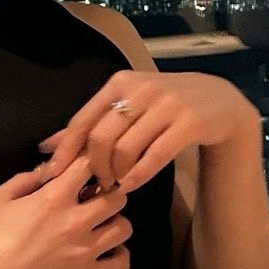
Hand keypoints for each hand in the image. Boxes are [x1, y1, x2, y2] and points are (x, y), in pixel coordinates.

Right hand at [0, 153, 132, 268]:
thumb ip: (24, 180)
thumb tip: (47, 171)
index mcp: (54, 198)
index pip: (89, 166)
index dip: (89, 164)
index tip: (83, 172)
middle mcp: (76, 221)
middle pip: (117, 196)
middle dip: (108, 193)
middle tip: (95, 200)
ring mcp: (86, 251)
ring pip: (125, 227)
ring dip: (114, 222)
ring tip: (100, 226)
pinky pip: (122, 262)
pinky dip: (118, 255)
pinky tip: (104, 253)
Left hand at [36, 70, 258, 193]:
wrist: (220, 102)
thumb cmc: (165, 106)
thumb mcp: (128, 105)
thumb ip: (92, 123)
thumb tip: (49, 145)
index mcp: (120, 83)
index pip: (82, 119)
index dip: (65, 150)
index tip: (52, 173)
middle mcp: (141, 89)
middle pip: (100, 137)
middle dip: (93, 167)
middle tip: (96, 183)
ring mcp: (167, 105)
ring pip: (125, 148)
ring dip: (116, 174)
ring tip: (115, 185)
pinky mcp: (189, 122)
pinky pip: (155, 156)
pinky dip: (138, 176)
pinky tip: (132, 186)